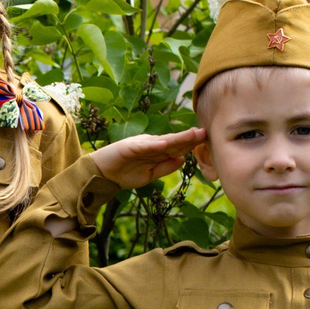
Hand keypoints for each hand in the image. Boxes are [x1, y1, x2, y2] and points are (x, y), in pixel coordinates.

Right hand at [91, 128, 206, 189]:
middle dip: (190, 138)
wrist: (102, 174)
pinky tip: (165, 144)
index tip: (207, 141)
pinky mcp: (128, 147)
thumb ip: (165, 167)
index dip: (191, 144)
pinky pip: (143, 146)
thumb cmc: (125, 174)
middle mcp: (151, 144)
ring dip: (177, 138)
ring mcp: (141, 144)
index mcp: (157, 151)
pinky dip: (153, 145)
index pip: (177, 147)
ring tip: (192, 135)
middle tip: (205, 132)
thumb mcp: (150, 175)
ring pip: (162, 141)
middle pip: (174, 141)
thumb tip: (183, 159)